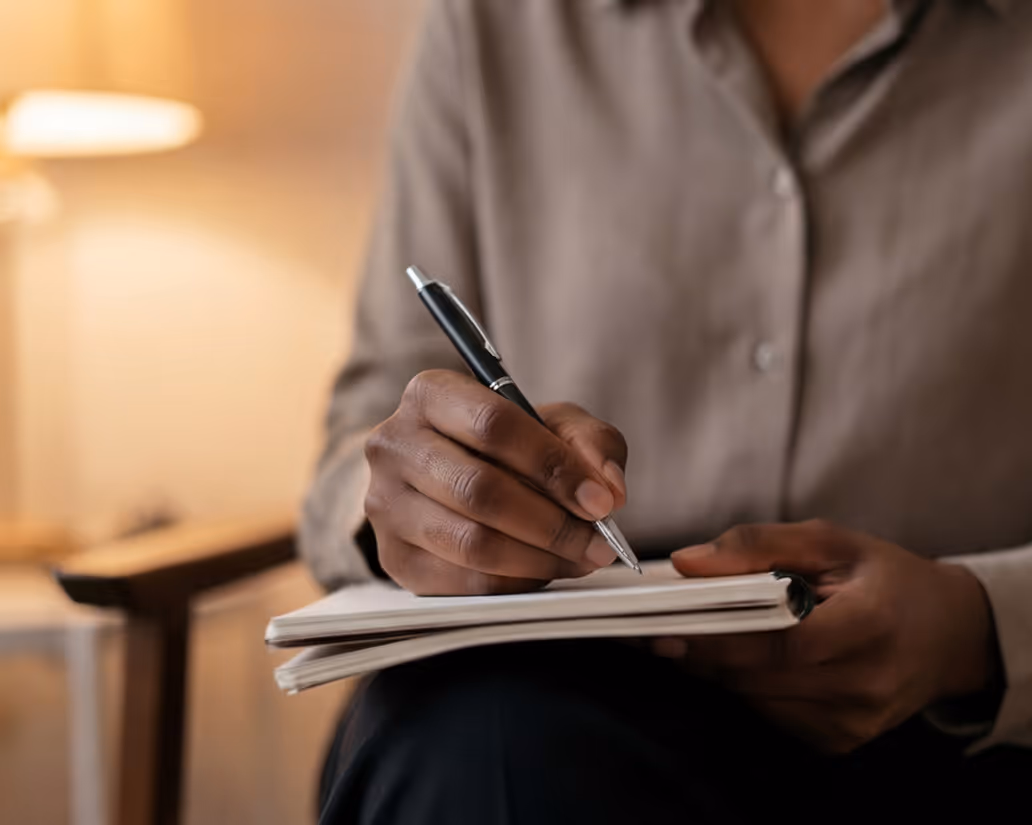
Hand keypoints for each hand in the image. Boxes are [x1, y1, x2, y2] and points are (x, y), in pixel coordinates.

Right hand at [364, 370, 626, 594]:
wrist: (445, 477)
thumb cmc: (505, 447)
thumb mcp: (552, 424)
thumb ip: (590, 443)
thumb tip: (608, 490)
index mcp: (430, 394)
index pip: (494, 425)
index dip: (554, 466)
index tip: (600, 500)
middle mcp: (394, 445)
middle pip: (480, 490)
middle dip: (553, 523)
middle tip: (598, 542)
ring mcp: (385, 504)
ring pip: (471, 542)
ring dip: (539, 558)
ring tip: (579, 558)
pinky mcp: (393, 557)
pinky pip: (462, 581)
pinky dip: (515, 581)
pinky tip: (543, 570)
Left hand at [656, 520, 998, 752]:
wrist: (948, 633)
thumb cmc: (886, 578)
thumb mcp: (830, 541)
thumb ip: (757, 544)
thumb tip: (688, 561)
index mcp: (870, 625)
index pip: (779, 642)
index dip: (718, 637)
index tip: (665, 626)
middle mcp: (866, 683)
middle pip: (757, 676)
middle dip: (704, 650)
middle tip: (662, 625)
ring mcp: (854, 721)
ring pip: (754, 698)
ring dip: (723, 667)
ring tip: (712, 631)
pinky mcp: (840, 741)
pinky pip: (770, 714)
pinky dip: (750, 685)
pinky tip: (757, 657)